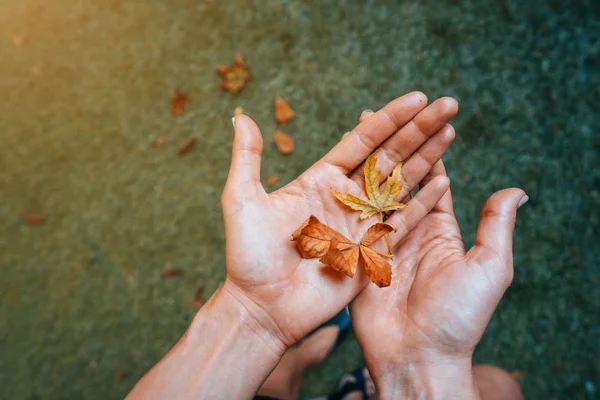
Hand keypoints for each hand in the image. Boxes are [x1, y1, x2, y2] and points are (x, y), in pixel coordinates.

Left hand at [220, 92, 458, 350]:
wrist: (262, 309)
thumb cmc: (248, 257)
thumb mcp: (242, 201)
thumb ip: (247, 158)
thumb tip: (242, 116)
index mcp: (320, 180)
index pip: (362, 141)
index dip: (390, 119)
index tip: (417, 98)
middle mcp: (345, 198)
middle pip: (390, 156)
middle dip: (419, 130)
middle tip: (448, 105)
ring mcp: (361, 224)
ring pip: (401, 183)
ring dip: (427, 158)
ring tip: (451, 130)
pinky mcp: (371, 252)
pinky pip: (402, 222)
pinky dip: (421, 202)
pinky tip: (443, 180)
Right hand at [350, 110, 526, 397]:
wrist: (417, 357)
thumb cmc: (459, 317)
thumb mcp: (489, 268)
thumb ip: (497, 227)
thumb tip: (517, 190)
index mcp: (440, 231)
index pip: (432, 181)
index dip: (427, 150)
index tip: (420, 118)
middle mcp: (409, 232)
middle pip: (398, 180)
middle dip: (391, 147)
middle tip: (380, 113)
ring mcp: (380, 243)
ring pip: (372, 195)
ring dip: (364, 163)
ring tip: (355, 130)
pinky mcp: (356, 257)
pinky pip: (351, 221)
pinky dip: (344, 195)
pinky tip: (334, 171)